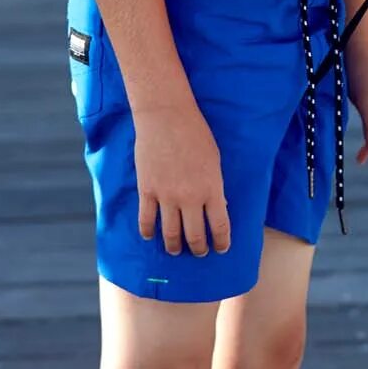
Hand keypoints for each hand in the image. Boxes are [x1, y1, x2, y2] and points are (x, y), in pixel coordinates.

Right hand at [133, 100, 231, 255]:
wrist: (166, 116)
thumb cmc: (195, 133)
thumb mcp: (215, 160)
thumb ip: (215, 186)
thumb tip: (218, 207)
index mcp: (211, 188)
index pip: (219, 226)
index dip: (221, 242)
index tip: (221, 249)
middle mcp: (190, 197)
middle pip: (194, 235)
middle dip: (198, 248)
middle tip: (199, 252)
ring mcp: (166, 196)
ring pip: (170, 233)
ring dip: (174, 246)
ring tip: (176, 250)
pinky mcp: (147, 190)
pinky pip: (146, 220)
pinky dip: (148, 232)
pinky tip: (150, 236)